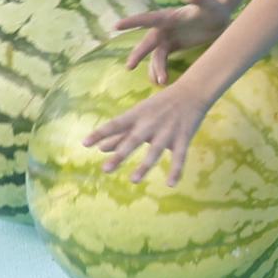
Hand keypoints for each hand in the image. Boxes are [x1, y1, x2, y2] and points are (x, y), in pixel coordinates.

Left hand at [86, 62, 226, 182]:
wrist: (192, 92)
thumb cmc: (160, 105)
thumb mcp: (140, 113)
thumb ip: (122, 131)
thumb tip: (100, 148)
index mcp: (137, 115)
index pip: (115, 124)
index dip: (100, 133)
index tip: (85, 144)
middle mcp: (150, 123)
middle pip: (133, 140)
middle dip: (120, 155)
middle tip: (106, 169)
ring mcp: (168, 131)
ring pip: (155, 151)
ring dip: (144, 166)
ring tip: (133, 180)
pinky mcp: (183, 137)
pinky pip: (180, 157)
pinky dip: (176, 171)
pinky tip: (171, 184)